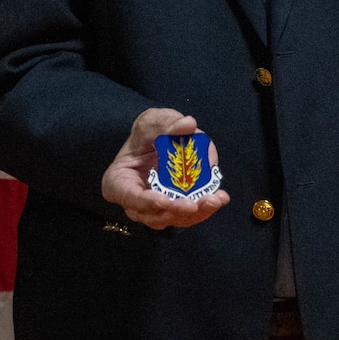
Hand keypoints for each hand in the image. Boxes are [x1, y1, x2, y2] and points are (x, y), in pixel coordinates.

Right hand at [100, 108, 229, 229]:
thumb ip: (167, 123)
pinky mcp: (176, 209)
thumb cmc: (147, 133)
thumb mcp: (153, 121)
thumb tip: (188, 124)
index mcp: (118, 181)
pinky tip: (220, 198)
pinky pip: (189, 214)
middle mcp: (136, 202)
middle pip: (154, 215)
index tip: (163, 200)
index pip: (128, 196)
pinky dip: (204, 208)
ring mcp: (157, 209)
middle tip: (193, 204)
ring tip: (214, 200)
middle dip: (176, 210)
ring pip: (174, 218)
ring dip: (196, 213)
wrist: (158, 141)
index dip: (145, 201)